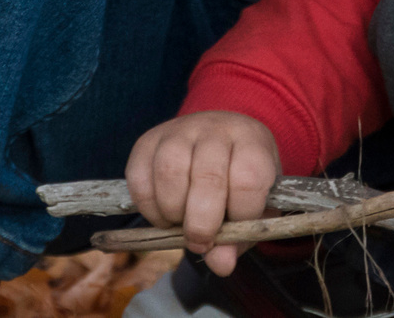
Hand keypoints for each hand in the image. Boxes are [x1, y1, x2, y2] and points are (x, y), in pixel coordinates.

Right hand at [126, 111, 279, 274]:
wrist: (217, 138)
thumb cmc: (239, 178)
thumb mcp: (253, 205)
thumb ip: (240, 236)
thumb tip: (221, 265)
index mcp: (251, 140)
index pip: (248, 179)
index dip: (239, 215)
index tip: (231, 233)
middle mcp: (215, 128)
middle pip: (208, 177)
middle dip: (202, 223)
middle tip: (201, 241)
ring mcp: (179, 130)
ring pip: (170, 172)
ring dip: (173, 211)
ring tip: (180, 223)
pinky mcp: (148, 140)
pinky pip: (140, 177)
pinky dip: (148, 207)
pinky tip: (163, 213)